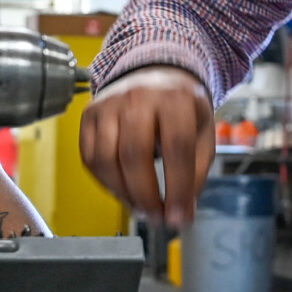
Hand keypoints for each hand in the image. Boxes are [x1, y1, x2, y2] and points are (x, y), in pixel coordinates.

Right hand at [80, 65, 215, 229]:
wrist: (154, 73)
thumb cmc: (180, 106)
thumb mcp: (202, 131)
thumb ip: (197, 171)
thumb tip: (183, 211)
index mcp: (175, 98)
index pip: (176, 148)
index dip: (176, 188)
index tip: (178, 216)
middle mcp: (138, 98)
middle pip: (134, 154)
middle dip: (146, 196)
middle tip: (157, 217)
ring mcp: (109, 105)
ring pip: (105, 159)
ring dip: (123, 193)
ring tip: (141, 207)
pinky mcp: (89, 115)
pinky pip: (90, 157)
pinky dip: (105, 183)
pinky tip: (123, 190)